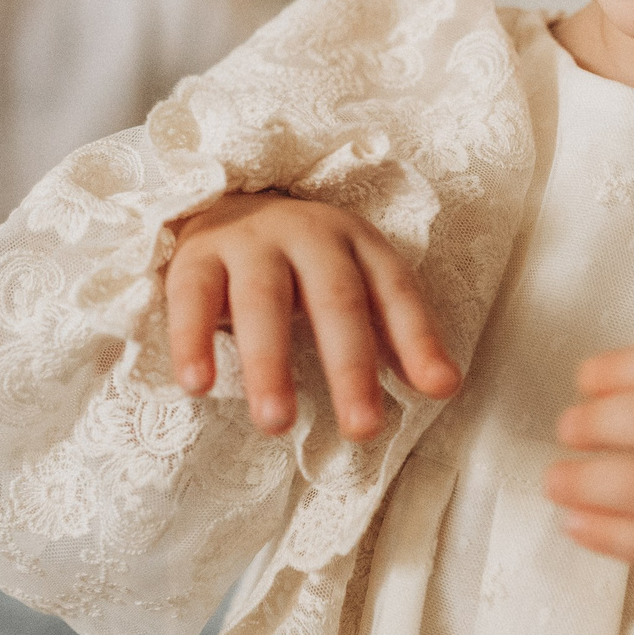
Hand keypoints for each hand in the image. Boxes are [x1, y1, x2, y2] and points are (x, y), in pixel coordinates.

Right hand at [166, 192, 462, 438]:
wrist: (225, 205)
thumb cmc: (302, 265)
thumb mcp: (356, 286)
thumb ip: (394, 335)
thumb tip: (442, 386)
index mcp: (355, 243)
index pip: (394, 289)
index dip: (418, 338)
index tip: (438, 389)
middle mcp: (308, 234)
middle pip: (335, 298)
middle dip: (350, 366)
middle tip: (362, 429)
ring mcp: (249, 241)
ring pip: (262, 300)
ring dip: (270, 364)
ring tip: (276, 423)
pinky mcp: (196, 255)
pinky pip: (192, 299)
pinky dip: (192, 341)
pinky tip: (197, 386)